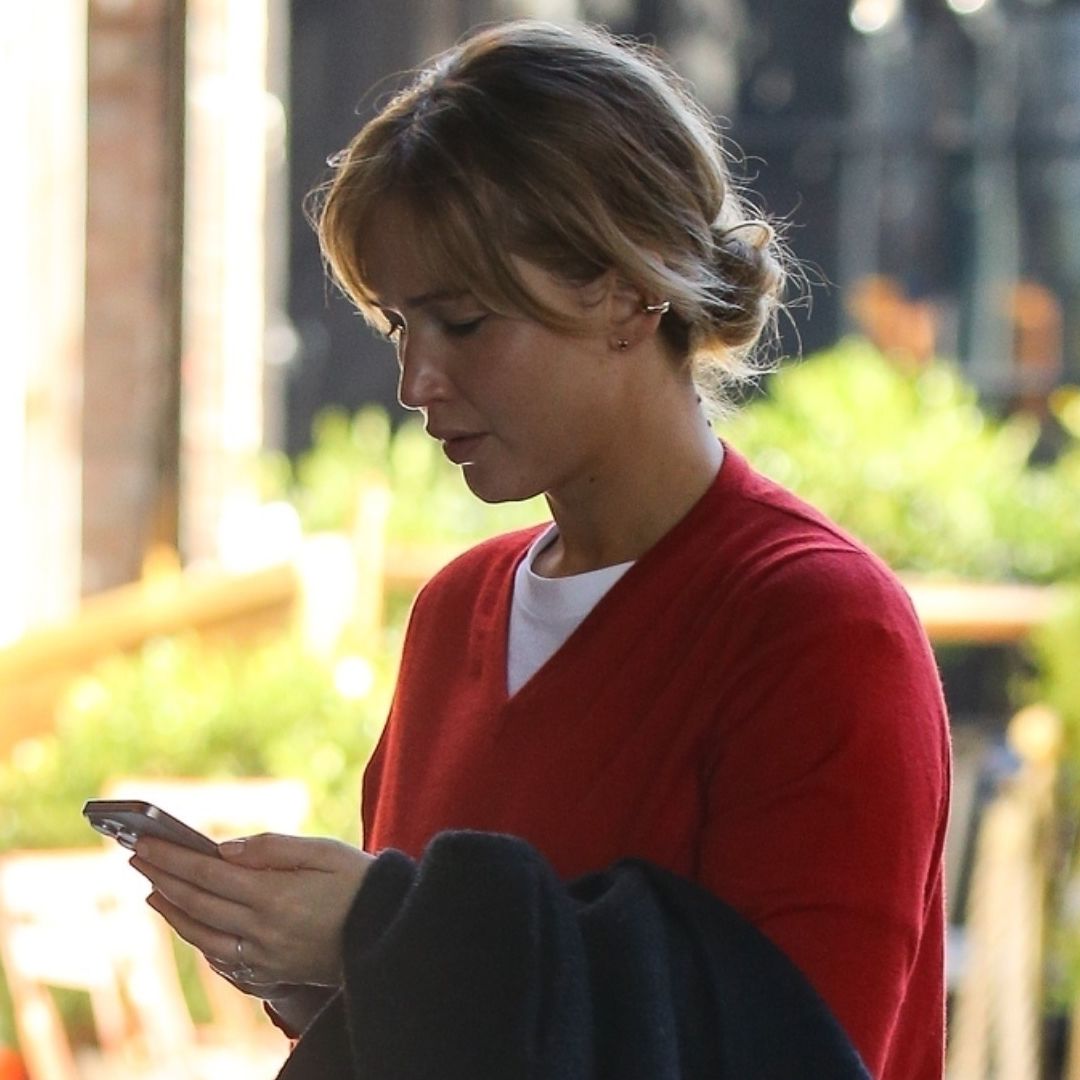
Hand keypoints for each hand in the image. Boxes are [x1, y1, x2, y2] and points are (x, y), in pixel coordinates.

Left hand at [130, 832, 374, 987]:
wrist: (391, 933)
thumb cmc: (361, 882)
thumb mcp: (324, 851)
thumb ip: (273, 848)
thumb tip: (223, 849)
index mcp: (276, 896)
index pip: (208, 873)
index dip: (173, 858)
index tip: (146, 844)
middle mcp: (263, 931)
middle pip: (198, 903)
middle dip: (164, 878)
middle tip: (138, 858)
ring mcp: (265, 958)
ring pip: (203, 935)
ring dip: (173, 912)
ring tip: (154, 890)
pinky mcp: (272, 974)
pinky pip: (222, 959)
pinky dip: (199, 939)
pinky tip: (191, 925)